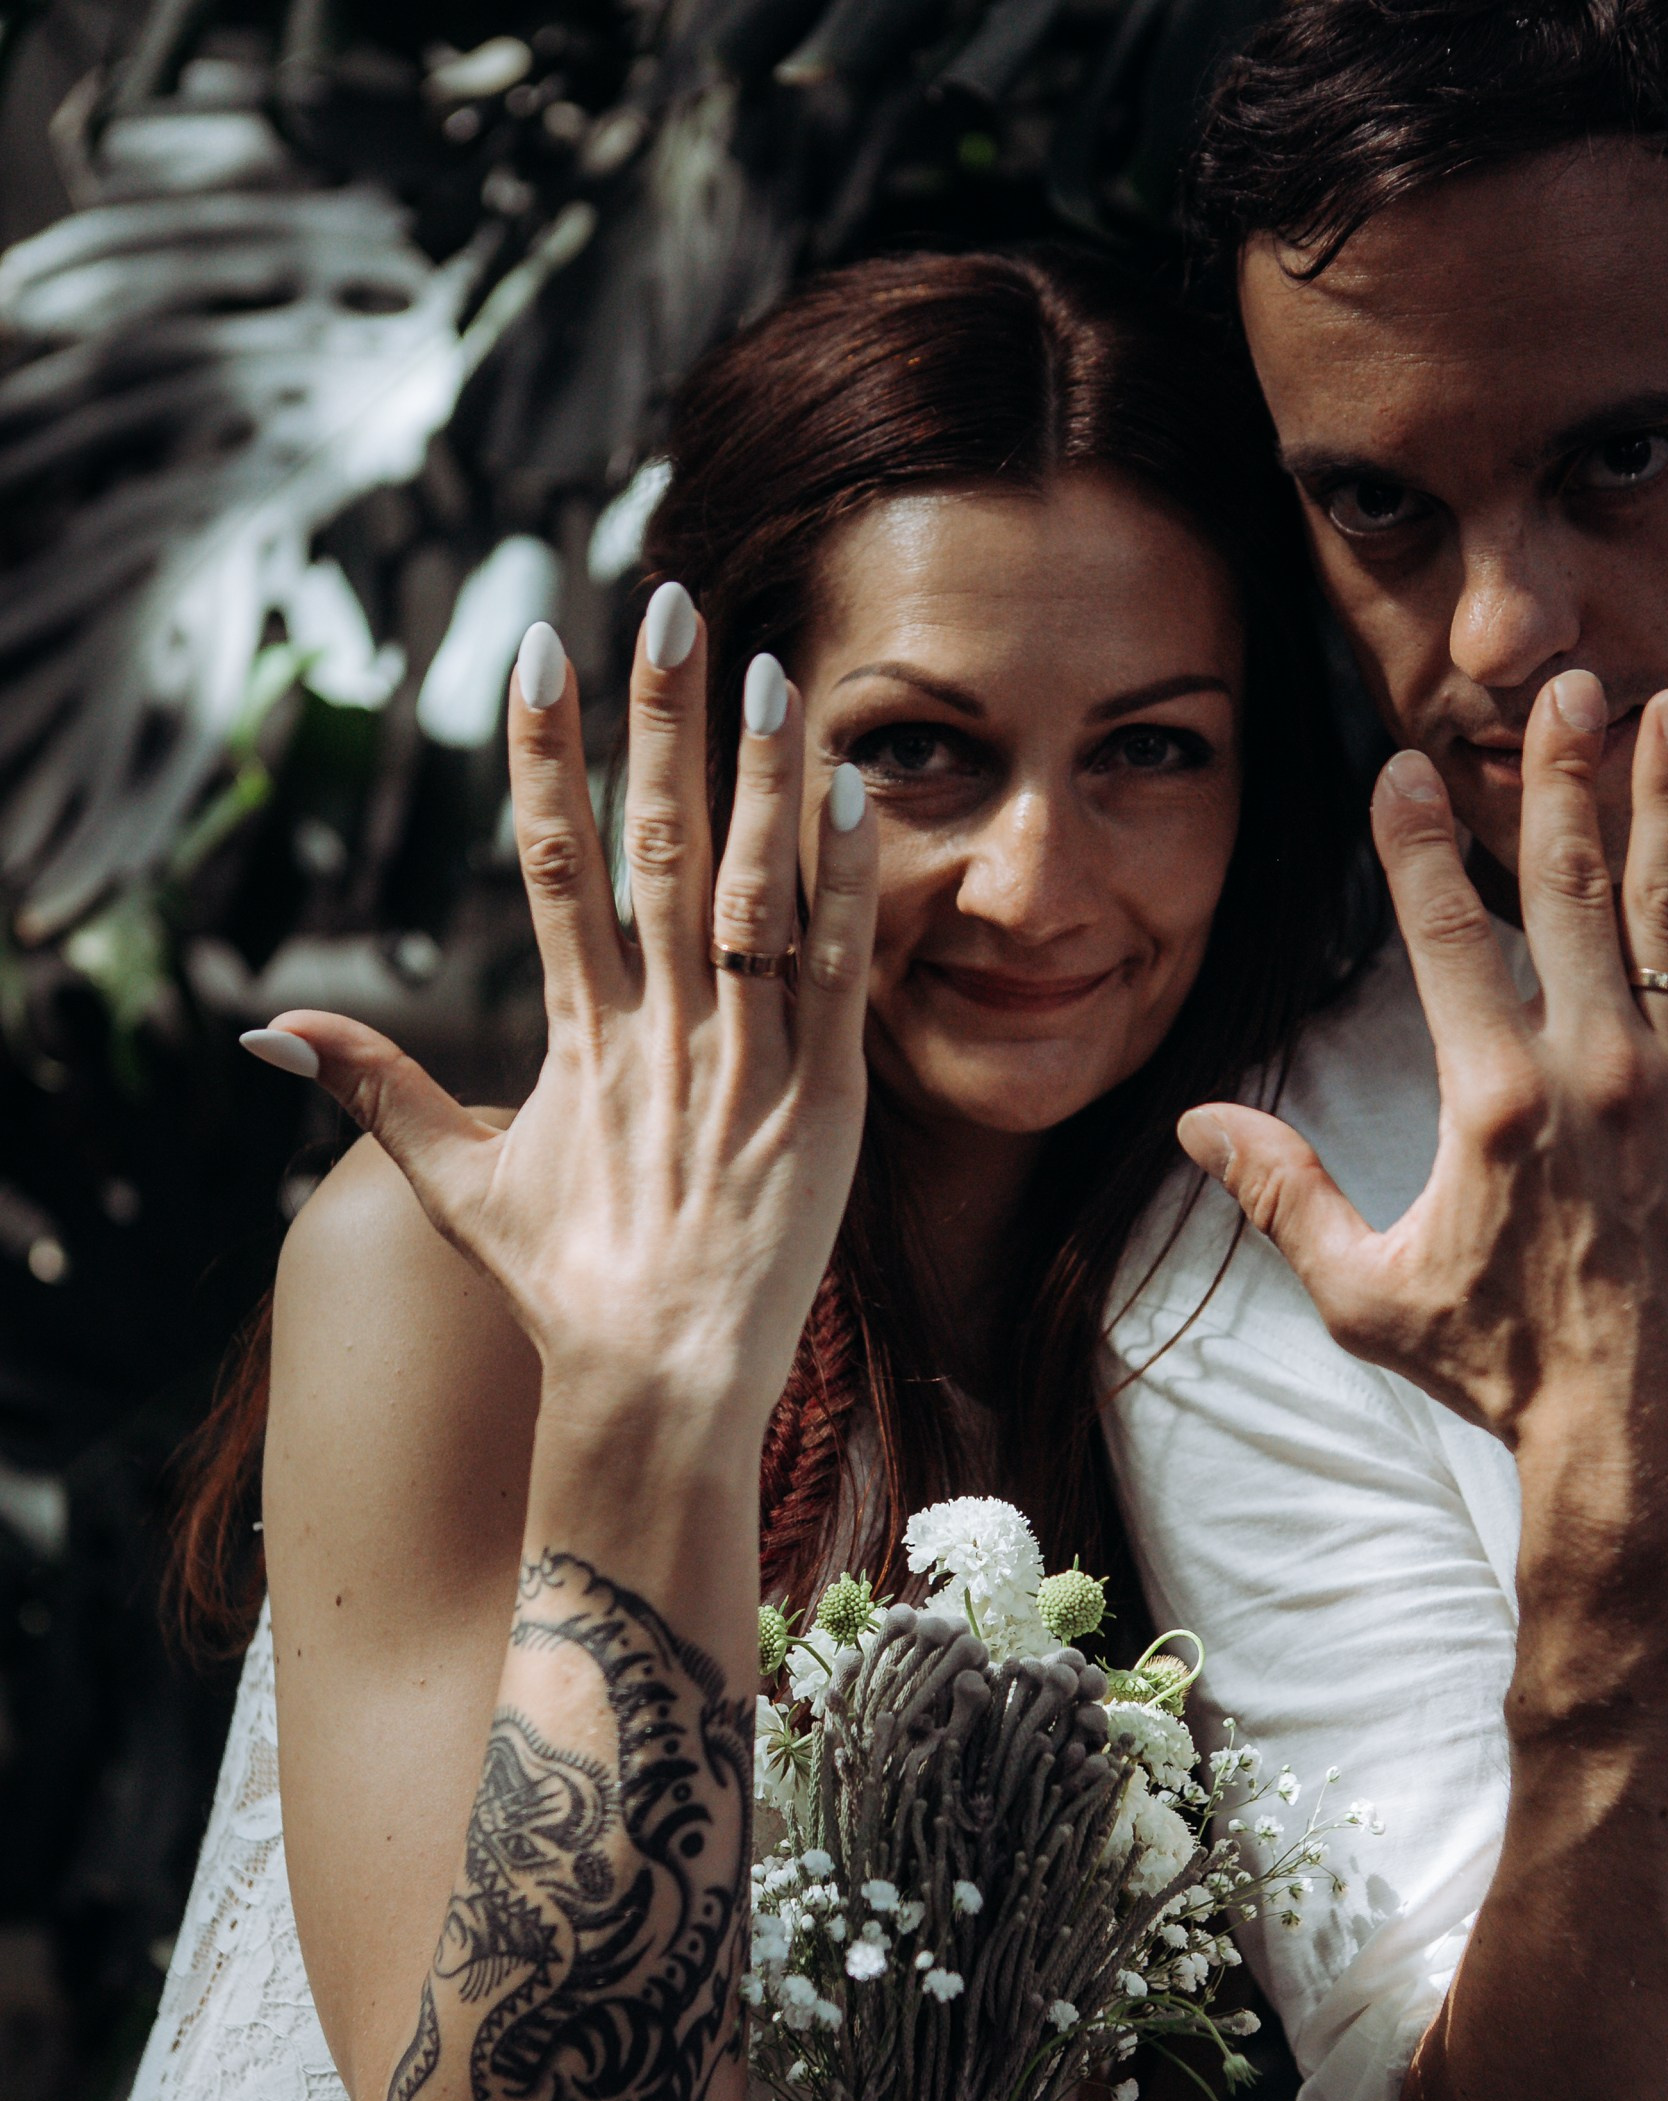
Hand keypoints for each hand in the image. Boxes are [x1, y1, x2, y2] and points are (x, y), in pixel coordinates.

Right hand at [246, 593, 876, 1448]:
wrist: (657, 1383)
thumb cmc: (564, 1289)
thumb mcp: (457, 1186)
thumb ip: (372, 1092)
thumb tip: (267, 1033)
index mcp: (578, 1035)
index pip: (552, 862)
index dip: (546, 753)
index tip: (543, 651)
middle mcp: (659, 1032)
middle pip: (657, 847)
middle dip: (660, 721)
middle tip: (671, 604)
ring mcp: (745, 1064)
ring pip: (756, 893)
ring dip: (761, 776)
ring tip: (767, 669)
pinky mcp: (824, 1105)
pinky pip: (836, 976)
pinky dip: (847, 885)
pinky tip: (854, 793)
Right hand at [1180, 674, 1667, 1585]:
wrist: (1644, 1444)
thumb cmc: (1502, 1374)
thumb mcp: (1365, 1293)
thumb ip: (1285, 1194)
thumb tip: (1198, 1124)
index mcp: (1492, 1100)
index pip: (1443, 935)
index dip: (1415, 845)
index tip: (1401, 766)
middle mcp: (1596, 1069)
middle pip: (1568, 888)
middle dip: (1559, 777)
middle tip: (1563, 685)